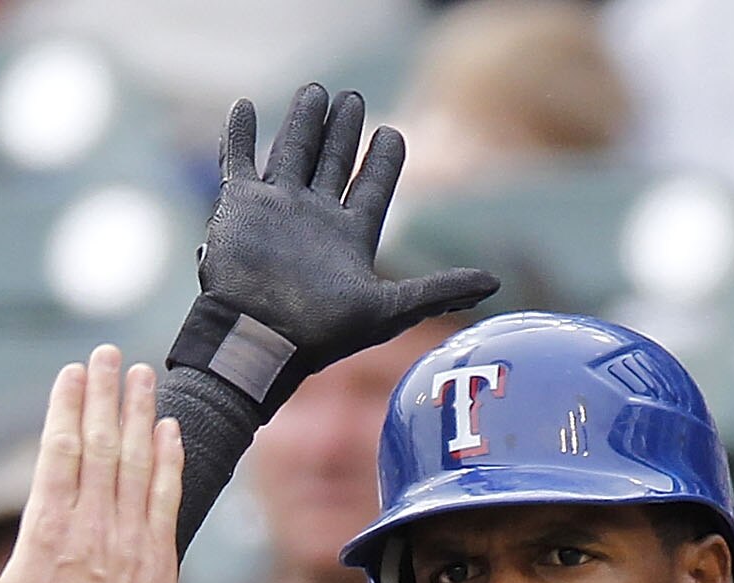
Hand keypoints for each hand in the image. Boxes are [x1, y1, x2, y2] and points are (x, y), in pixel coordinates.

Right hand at [0, 346, 181, 582]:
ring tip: (142, 375)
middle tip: (108, 354)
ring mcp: (130, 540)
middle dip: (104, 394)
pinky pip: (167, 496)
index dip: (66, 406)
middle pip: (101, 444)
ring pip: (137, 461)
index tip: (72, 372)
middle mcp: (92, 526)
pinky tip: (169, 430)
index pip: (58, 451)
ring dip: (140, 413)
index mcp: (47, 532)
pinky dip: (168, 460)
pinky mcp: (160, 559)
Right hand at [188, 85, 498, 403]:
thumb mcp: (390, 311)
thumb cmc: (320, 332)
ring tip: (315, 90)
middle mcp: (314, 217)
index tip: (392, 133)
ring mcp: (276, 209)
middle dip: (343, 131)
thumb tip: (495, 284)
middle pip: (332, 161)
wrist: (258, 341)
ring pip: (292, 151)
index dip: (383, 159)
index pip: (373, 186)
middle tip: (352, 98)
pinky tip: (244, 106)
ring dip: (303, 121)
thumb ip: (438, 290)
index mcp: (350, 235)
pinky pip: (238, 161)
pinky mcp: (239, 206)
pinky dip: (239, 134)